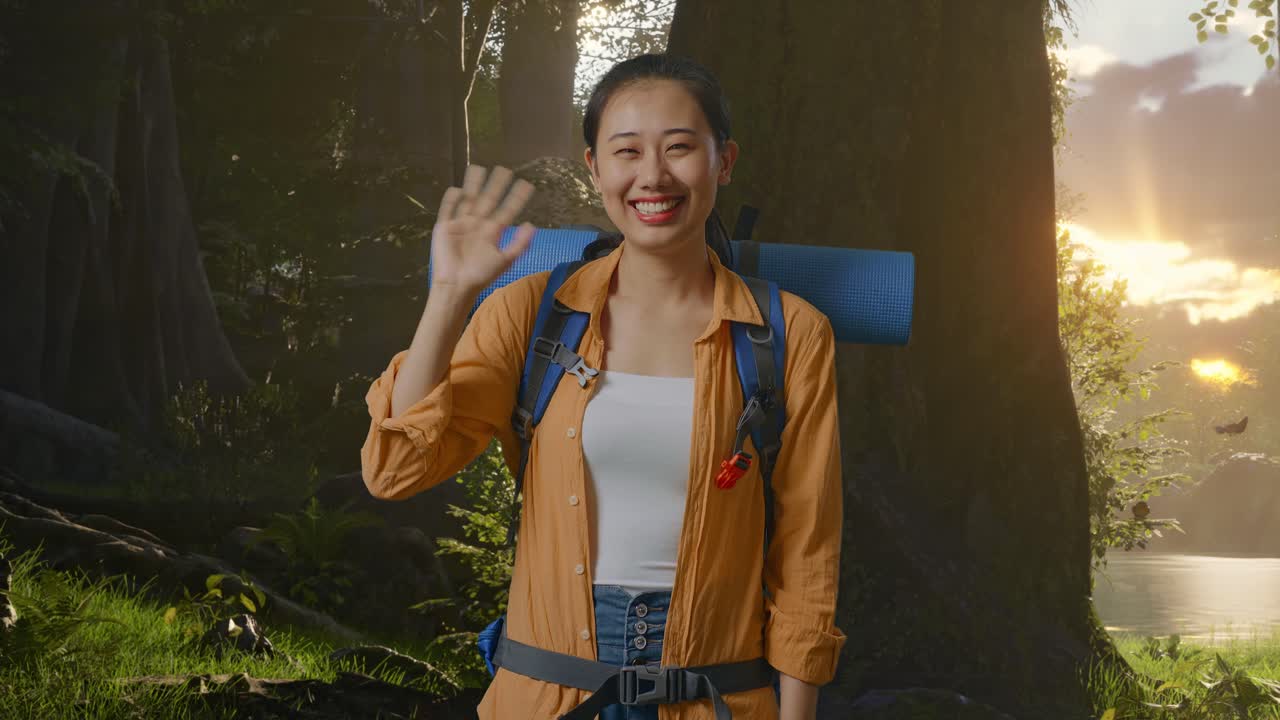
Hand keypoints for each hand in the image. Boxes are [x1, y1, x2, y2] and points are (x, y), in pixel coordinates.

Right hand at [429, 164, 536, 294]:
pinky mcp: (445, 227)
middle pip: (489, 200)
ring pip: (469, 199)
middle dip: (496, 185)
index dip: (516, 198)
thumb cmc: (481, 276)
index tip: (526, 184)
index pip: (507, 210)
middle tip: (505, 169)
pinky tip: (457, 188)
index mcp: (493, 232)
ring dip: (473, 185)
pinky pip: (448, 209)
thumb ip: (519, 244)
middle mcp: (478, 225)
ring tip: (479, 168)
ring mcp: (461, 224)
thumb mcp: (505, 260)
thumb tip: (532, 226)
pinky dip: (451, 199)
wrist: (457, 285)